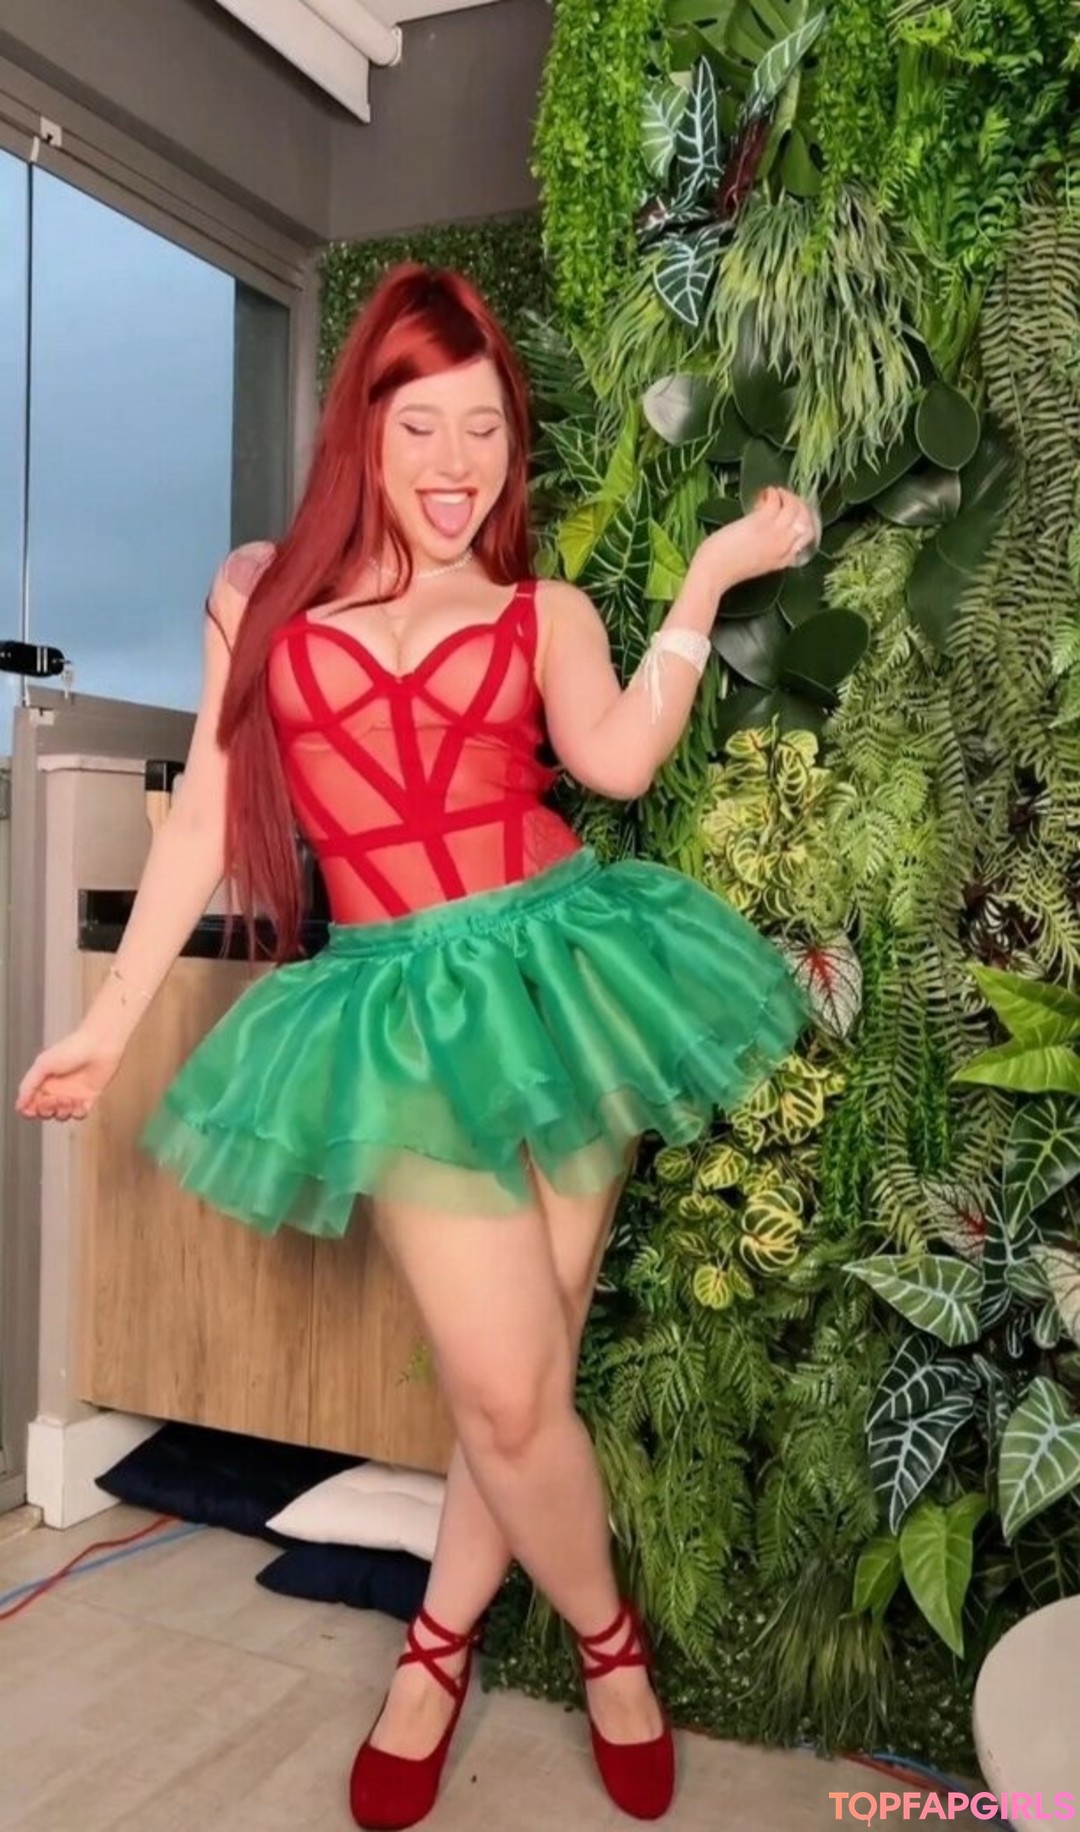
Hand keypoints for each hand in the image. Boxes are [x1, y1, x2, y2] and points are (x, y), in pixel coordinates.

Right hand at [15, 1029, 122, 1122]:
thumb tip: (19, 1105)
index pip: (31, 1103)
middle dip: (46, 1110)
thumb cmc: (72, 1049)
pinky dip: (78, 1113)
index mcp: (43, 1080)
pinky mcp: (89, 1097)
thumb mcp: (43, 1065)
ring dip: (62, 1111)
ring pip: (61, 1115)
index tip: (33, 1107)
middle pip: (45, 1112)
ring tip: (68, 1099)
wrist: (100, 1045)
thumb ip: (28, 1085)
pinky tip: (80, 1102)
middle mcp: (57, 1089)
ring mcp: (73, 1094)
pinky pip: (79, 1114)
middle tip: (53, 1099)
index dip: (30, 1109)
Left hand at [696, 488, 819, 591]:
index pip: (806, 536)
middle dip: (799, 505)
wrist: (714, 572)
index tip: (790, 512)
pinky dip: (772, 493)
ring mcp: (774, 533)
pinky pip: (776, 501)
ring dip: (787, 495)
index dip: (801, 520)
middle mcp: (784, 546)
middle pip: (805, 519)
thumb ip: (765, 551)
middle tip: (787, 498)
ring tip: (776, 493)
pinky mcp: (761, 521)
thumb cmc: (726, 569)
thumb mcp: (756, 563)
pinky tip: (765, 493)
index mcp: (783, 559)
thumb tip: (765, 531)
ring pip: (794, 508)